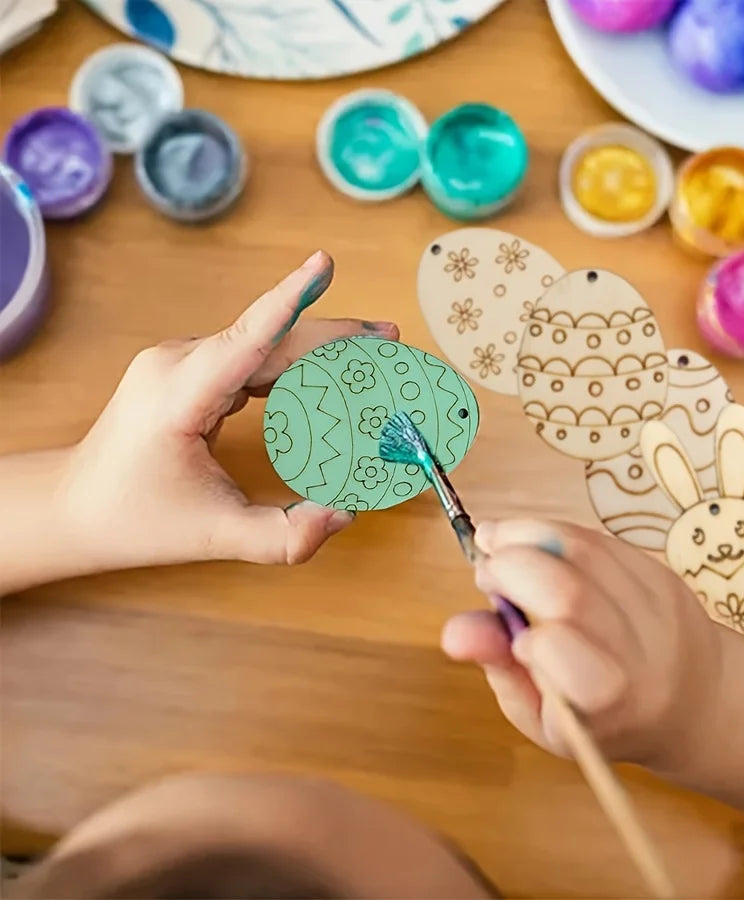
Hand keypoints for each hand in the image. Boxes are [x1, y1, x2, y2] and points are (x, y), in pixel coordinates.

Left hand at [60, 251, 398, 573]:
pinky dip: (293, 365)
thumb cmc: (133, 517)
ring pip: (264, 342)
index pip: (247, 337)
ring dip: (318, 348)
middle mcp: (178, 362)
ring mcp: (181, 360)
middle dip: (334, 336)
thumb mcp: (212, 535)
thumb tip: (345, 513)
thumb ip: (284, 536)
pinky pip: (251, 355)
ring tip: (373, 354)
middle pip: (271, 337)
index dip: (290, 298)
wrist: (74, 505)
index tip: (324, 262)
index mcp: (179, 394)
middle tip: (391, 340)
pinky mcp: (190, 369)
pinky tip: (324, 376)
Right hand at [441, 520, 722, 771]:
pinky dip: (554, 532)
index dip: (523, 631)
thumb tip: (453, 630)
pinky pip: (599, 537)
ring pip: (584, 551)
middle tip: (485, 572)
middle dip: (511, 568)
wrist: (689, 701)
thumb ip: (498, 667)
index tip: (503, 624)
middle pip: (571, 592)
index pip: (564, 654)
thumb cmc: (600, 717)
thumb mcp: (541, 715)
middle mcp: (641, 653)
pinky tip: (531, 541)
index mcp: (605, 702)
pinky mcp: (662, 572)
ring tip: (497, 544)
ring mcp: (657, 607)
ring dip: (527, 535)